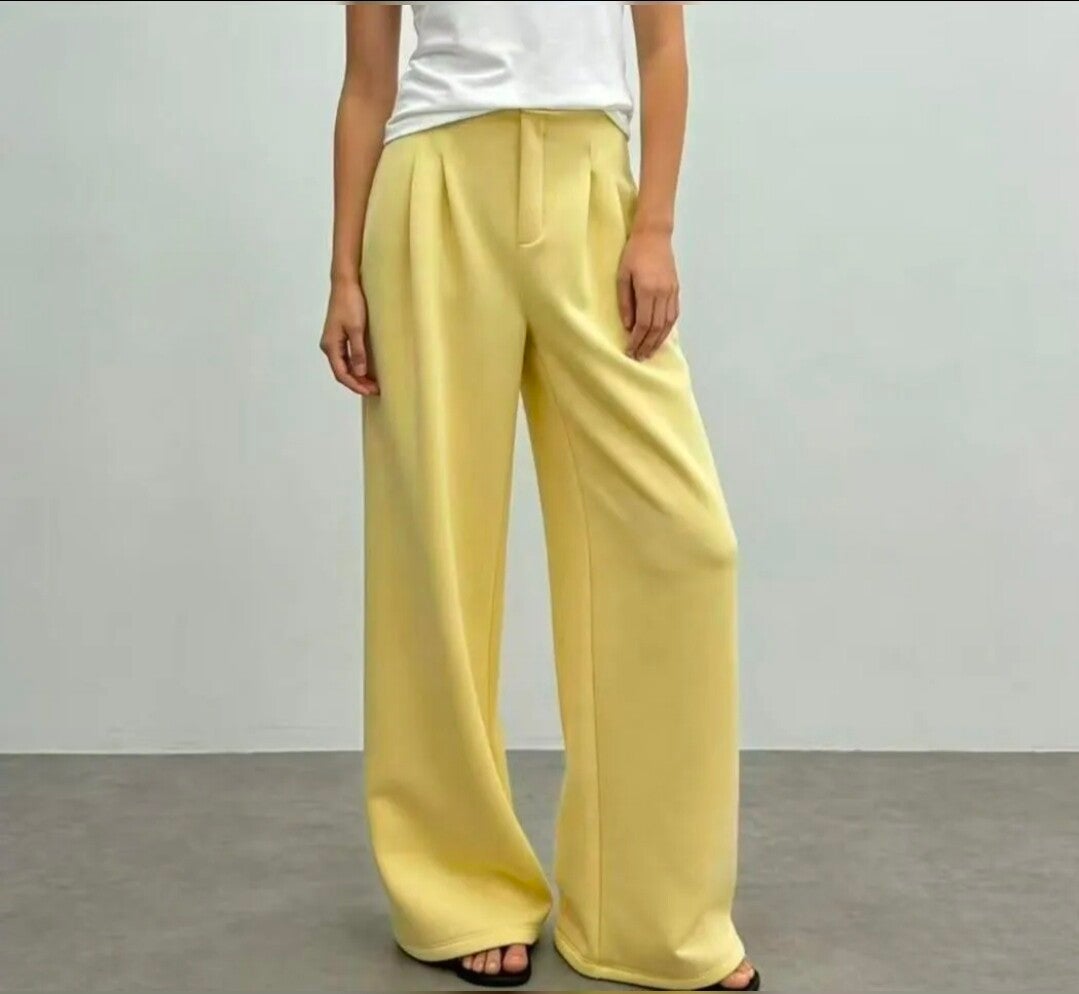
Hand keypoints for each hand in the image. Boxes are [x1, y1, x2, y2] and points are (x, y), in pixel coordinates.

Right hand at [320, 277, 378, 395]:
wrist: (345, 283)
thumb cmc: (351, 303)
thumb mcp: (356, 329)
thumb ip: (357, 352)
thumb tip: (359, 373)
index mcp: (330, 346)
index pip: (341, 374)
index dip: (355, 385)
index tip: (370, 391)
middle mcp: (329, 345)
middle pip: (342, 371)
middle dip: (357, 383)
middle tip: (374, 390)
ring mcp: (334, 341)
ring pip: (344, 365)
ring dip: (357, 376)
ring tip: (372, 383)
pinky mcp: (339, 335)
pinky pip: (346, 357)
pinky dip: (356, 366)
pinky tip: (366, 369)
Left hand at [616, 228, 679, 360]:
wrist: (654, 235)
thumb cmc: (633, 253)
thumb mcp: (622, 276)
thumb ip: (625, 302)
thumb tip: (628, 326)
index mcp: (648, 290)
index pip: (644, 324)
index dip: (637, 340)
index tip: (630, 351)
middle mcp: (663, 294)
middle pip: (657, 328)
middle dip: (648, 345)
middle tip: (639, 357)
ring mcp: (672, 292)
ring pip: (668, 324)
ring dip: (659, 341)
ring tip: (649, 352)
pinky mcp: (676, 290)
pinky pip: (674, 315)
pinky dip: (667, 329)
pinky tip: (660, 337)